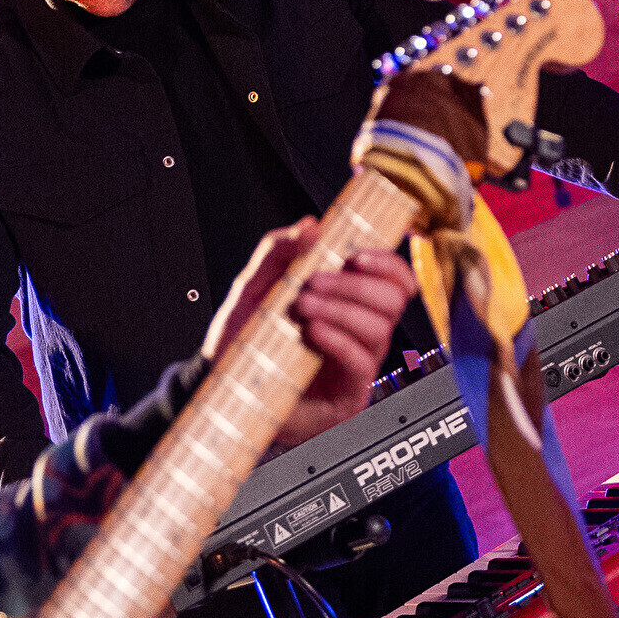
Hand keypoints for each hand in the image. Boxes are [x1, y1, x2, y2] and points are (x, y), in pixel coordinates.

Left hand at [207, 220, 411, 446]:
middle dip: (354, 285)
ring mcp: (358, 363)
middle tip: (313, 283)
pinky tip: (310, 332)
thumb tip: (312, 224)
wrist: (222, 390)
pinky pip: (361, 361)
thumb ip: (278, 252)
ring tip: (302, 308)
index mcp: (350, 303)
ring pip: (380, 328)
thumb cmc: (245, 342)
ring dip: (341, 310)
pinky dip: (337, 339)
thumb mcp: (253, 288)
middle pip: (393, 300)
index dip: (387, 263)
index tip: (355, 255)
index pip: (396, 280)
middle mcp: (362, 332)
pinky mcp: (349, 393)